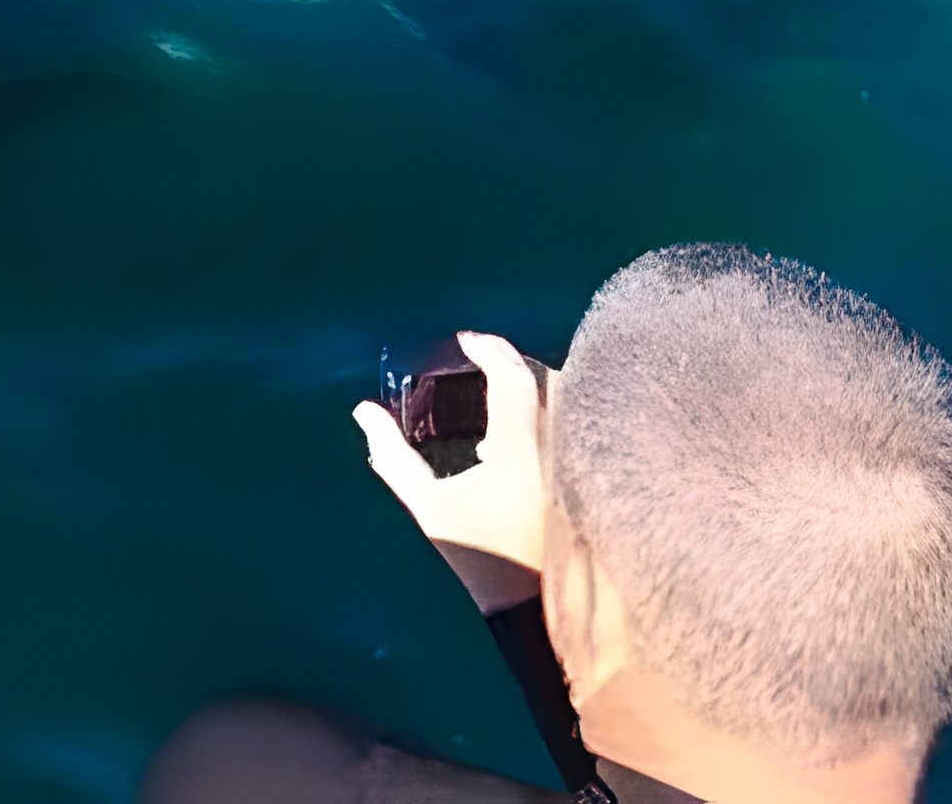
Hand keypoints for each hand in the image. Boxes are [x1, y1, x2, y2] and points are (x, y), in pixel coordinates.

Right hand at [353, 330, 555, 610]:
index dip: (490, 350)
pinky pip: (573, 433)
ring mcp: (578, 466)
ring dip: (535, 396)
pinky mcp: (588, 485)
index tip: (467, 342)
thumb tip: (364, 412)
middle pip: (550, 381)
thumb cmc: (481, 555)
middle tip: (483, 365)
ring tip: (496, 406)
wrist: (536, 609)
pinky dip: (545, 426)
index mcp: (522, 443)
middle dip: (515, 368)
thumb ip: (394, 457)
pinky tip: (510, 453)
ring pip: (566, 407)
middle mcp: (560, 446)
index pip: (513, 376)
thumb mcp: (428, 507)